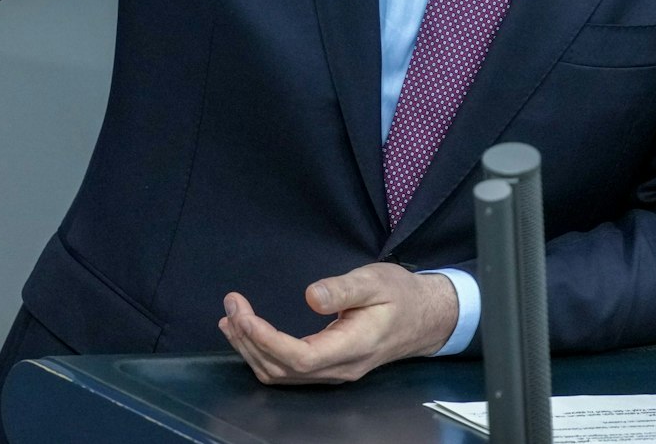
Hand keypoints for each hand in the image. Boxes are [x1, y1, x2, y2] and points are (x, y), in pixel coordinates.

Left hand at [218, 263, 457, 383]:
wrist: (424, 318)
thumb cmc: (401, 296)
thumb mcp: (375, 281)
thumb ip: (343, 289)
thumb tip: (311, 295)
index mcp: (353, 346)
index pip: (299, 357)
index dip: (265, 340)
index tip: (244, 315)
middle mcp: (340, 368)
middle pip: (282, 369)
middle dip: (249, 338)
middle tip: (232, 304)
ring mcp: (333, 372)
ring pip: (281, 374)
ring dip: (251, 348)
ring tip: (231, 317)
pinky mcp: (327, 368)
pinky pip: (287, 370)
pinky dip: (262, 352)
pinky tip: (248, 333)